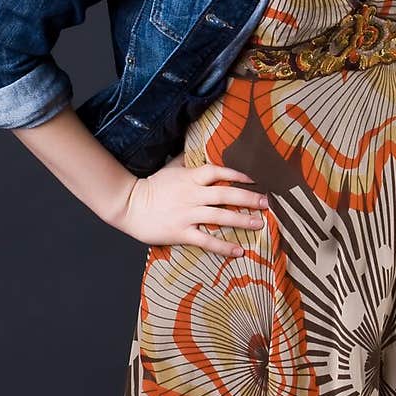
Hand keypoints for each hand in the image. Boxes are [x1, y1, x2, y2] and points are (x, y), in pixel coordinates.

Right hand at [111, 155, 268, 256]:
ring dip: (242, 220)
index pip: (218, 172)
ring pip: (220, 217)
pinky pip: (206, 240)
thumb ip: (187, 160)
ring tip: (259, 224)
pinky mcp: (181, 232)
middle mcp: (192, 195)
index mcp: (190, 178)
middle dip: (249, 198)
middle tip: (267, 203)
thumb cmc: (151, 187)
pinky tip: (239, 251)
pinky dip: (223, 247)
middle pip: (225, 194)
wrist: (128, 206)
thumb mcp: (170, 168)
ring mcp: (187, 215)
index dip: (237, 174)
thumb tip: (199, 143)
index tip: (255, 178)